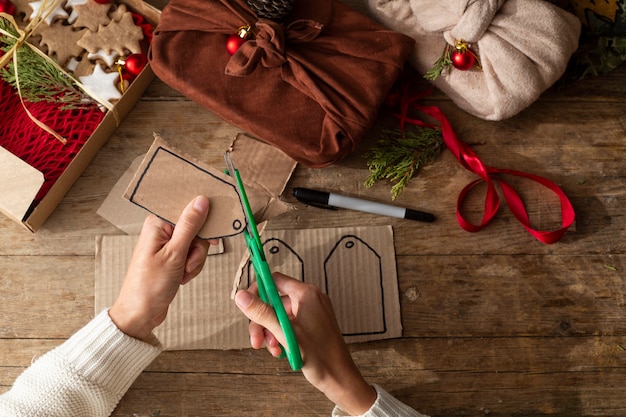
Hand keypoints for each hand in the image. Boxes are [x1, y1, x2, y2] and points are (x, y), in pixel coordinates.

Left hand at [109, 196, 216, 341]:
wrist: (141, 313)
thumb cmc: (149, 285)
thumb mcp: (174, 253)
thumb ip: (189, 225)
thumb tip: (200, 201)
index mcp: (157, 222)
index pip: (188, 208)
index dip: (202, 221)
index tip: (211, 235)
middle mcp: (161, 230)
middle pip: (196, 228)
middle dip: (198, 248)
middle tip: (188, 261)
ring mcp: (167, 244)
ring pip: (197, 244)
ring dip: (195, 260)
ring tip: (182, 273)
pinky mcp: (172, 256)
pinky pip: (192, 255)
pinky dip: (192, 267)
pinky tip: (181, 277)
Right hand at [235, 273, 376, 414]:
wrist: (340, 378)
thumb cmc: (320, 356)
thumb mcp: (285, 333)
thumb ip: (262, 313)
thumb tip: (241, 296)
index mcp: (307, 294)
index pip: (275, 280)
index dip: (258, 290)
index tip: (246, 306)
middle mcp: (310, 299)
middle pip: (275, 302)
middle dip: (263, 321)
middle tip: (256, 341)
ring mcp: (312, 312)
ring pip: (280, 316)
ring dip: (270, 332)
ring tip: (272, 350)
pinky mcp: (313, 324)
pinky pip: (289, 324)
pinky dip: (281, 336)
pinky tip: (280, 351)